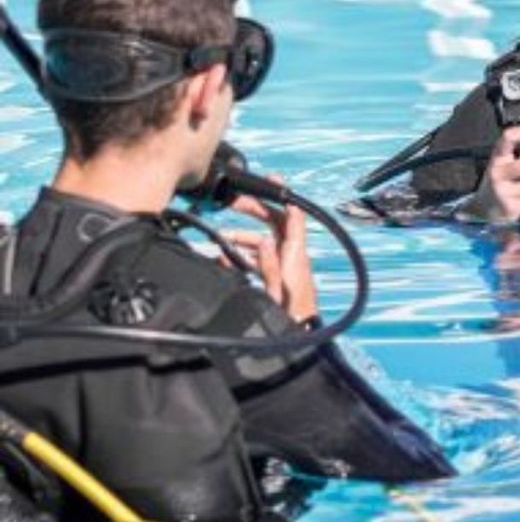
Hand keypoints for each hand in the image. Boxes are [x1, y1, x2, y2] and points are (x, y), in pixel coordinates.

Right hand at [223, 179, 317, 321]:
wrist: (296, 339)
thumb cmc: (289, 320)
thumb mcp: (276, 293)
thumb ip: (270, 267)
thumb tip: (264, 242)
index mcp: (296, 258)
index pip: (294, 220)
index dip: (285, 198)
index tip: (274, 182)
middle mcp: (292, 259)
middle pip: (276, 226)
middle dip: (255, 212)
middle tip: (234, 203)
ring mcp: (286, 269)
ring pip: (264, 243)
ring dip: (243, 238)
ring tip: (221, 237)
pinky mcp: (278, 280)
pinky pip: (261, 261)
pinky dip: (244, 257)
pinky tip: (226, 260)